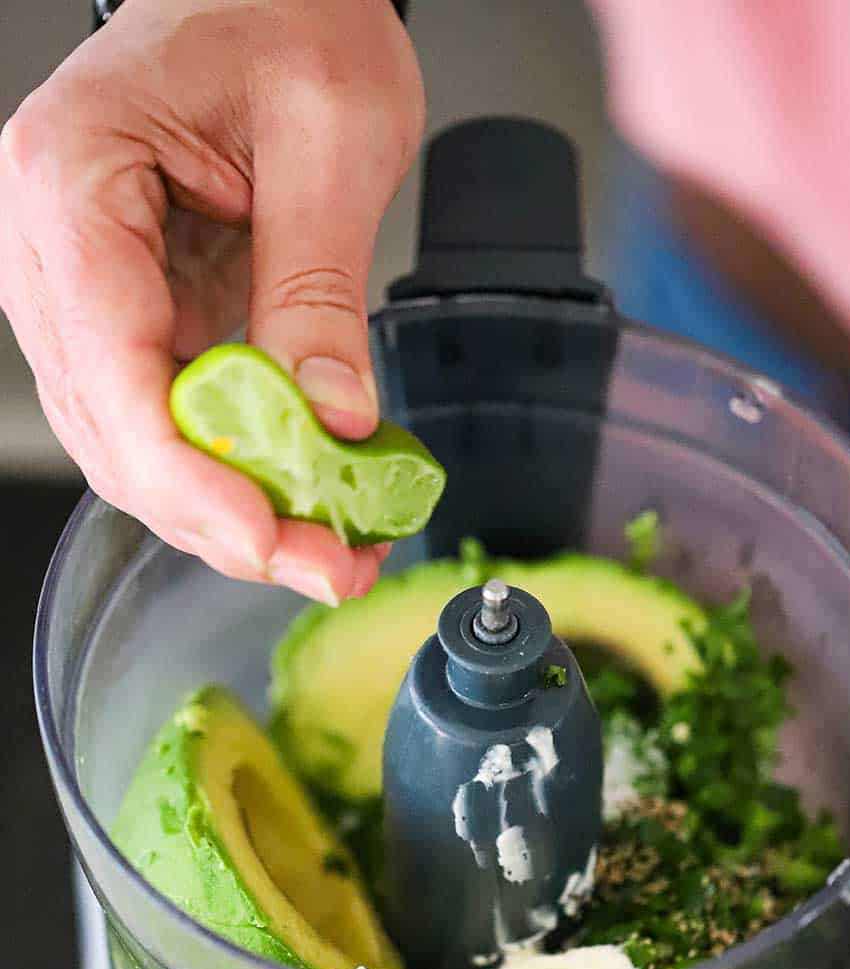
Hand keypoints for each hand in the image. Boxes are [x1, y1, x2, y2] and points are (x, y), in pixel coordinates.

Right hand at [0, 0, 423, 601]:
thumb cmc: (286, 11)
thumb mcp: (330, 139)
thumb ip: (320, 290)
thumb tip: (331, 423)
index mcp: (72, 178)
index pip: (111, 368)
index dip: (188, 476)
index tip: (269, 536)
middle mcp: (52, 245)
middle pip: (114, 430)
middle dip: (221, 517)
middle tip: (324, 566)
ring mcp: (83, 287)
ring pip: (135, 444)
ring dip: (231, 510)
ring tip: (330, 548)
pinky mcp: (133, 314)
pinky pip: (170, 418)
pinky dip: (236, 470)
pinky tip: (305, 499)